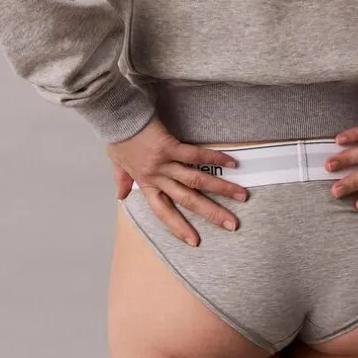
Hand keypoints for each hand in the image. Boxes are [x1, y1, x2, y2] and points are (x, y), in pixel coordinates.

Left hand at [106, 115, 248, 245]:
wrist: (115, 116)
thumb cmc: (117, 137)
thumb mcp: (115, 162)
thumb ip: (121, 179)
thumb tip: (120, 196)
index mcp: (145, 183)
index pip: (163, 212)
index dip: (178, 227)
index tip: (194, 241)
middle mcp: (157, 177)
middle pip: (188, 200)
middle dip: (212, 214)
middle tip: (232, 224)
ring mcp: (164, 162)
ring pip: (197, 180)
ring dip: (221, 189)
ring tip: (241, 195)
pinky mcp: (169, 145)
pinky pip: (196, 155)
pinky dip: (215, 159)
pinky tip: (232, 163)